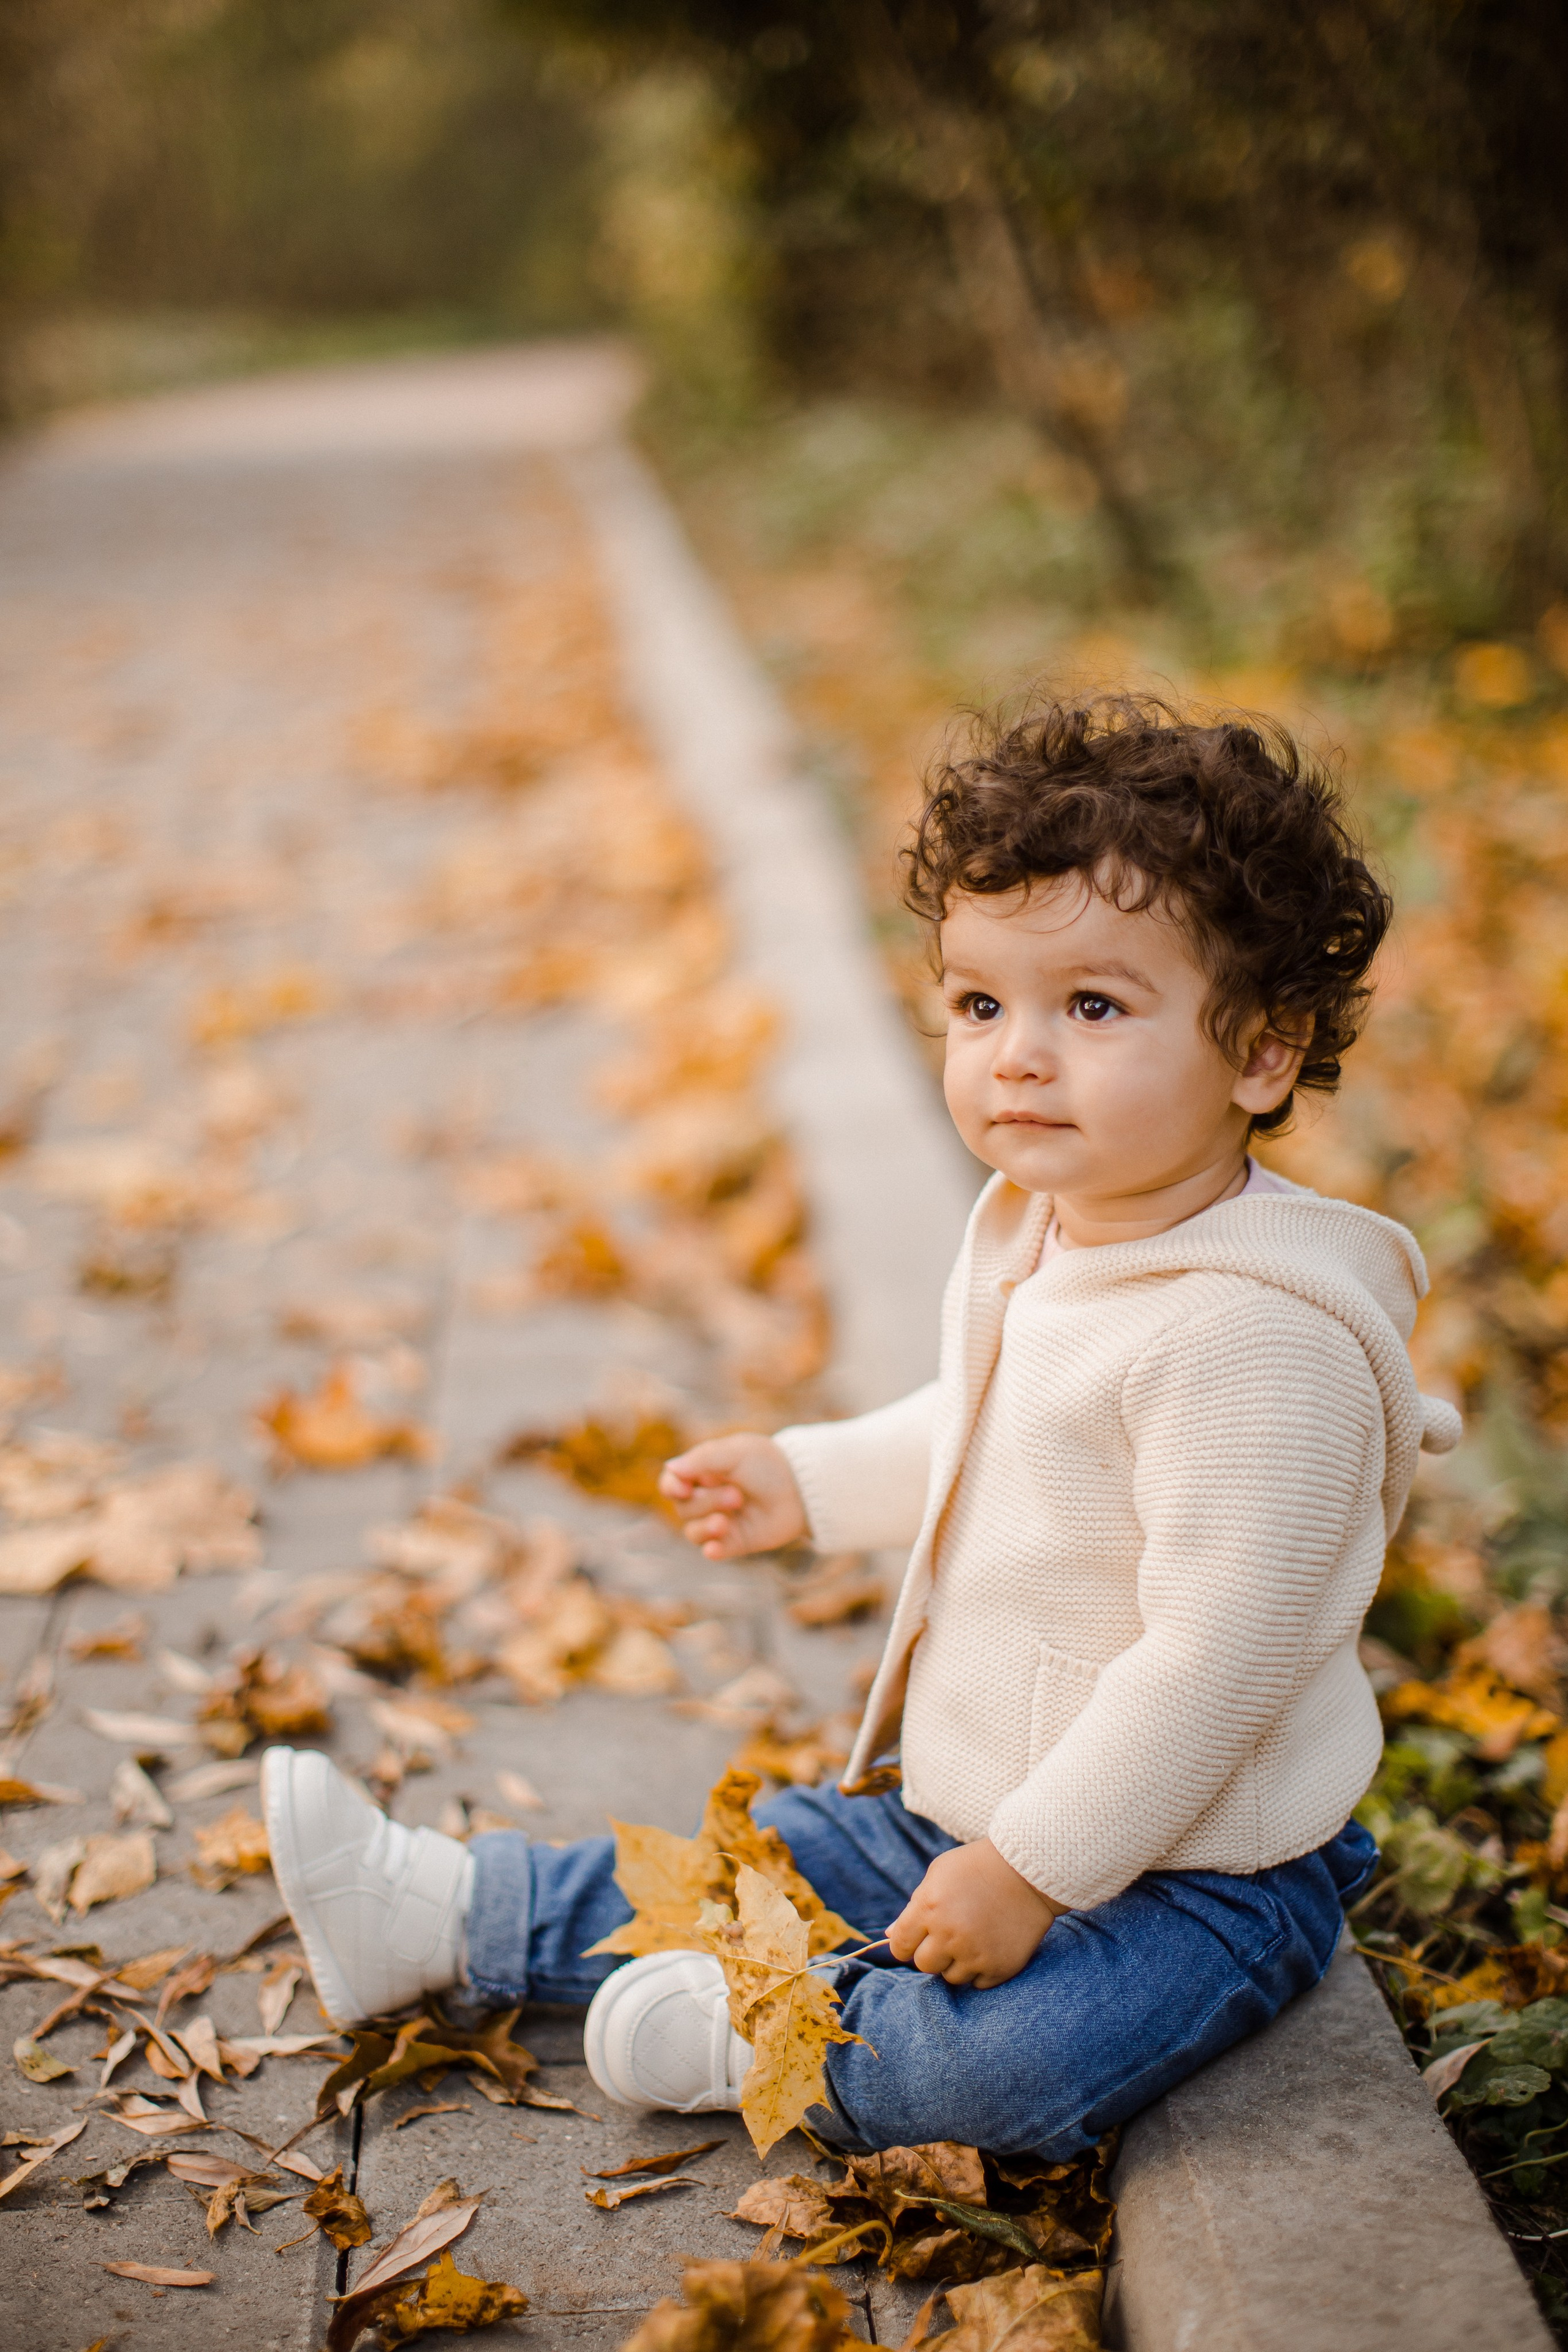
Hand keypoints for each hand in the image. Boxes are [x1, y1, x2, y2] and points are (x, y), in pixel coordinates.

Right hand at [659, 1432, 807, 1558]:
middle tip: (737, 1496)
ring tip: (727, 1521)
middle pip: (684, 1508)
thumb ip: (702, 1460)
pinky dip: (711, 1550)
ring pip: (693, 1532)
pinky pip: (713, 1551)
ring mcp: (720, 1521)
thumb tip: (671, 1468)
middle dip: (706, 1502)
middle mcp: (708, 1499)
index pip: (672, 1484)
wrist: (803, 1487)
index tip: (683, 1488)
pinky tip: (715, 1549)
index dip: (672, 1487)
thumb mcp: (735, 1453)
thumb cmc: (768, 1463)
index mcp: (703, 1474)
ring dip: (706, 1526)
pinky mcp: (735, 1542)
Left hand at [886, 1839, 1064, 1987]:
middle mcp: (949, 1935)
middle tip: (950, 1935)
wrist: (1028, 1871)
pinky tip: (990, 1945)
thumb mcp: (938, 1875)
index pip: (900, 1946)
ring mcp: (975, 1954)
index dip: (906, 1943)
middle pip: (924, 1965)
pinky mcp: (999, 1968)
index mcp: (928, 1908)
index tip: (917, 1938)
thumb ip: (913, 1907)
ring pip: (951, 1977)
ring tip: (974, 1936)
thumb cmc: (976, 1867)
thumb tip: (888, 1934)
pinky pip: (978, 1984)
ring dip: (957, 1962)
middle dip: (932, 1952)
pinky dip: (981, 1969)